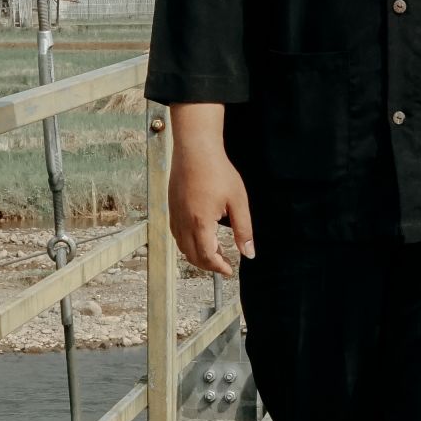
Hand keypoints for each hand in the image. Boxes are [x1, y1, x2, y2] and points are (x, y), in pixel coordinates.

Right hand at [168, 105, 253, 275]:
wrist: (195, 149)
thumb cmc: (218, 171)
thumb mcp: (238, 200)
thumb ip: (243, 229)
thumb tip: (248, 253)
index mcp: (200, 223)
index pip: (207, 256)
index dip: (218, 267)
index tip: (229, 270)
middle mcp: (183, 223)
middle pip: (192, 256)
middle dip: (208, 264)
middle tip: (224, 263)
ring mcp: (175, 216)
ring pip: (182, 247)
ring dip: (197, 255)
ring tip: (215, 252)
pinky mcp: (171, 208)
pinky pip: (177, 235)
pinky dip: (187, 244)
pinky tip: (199, 237)